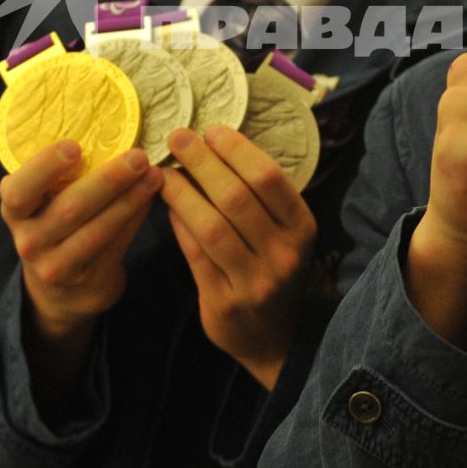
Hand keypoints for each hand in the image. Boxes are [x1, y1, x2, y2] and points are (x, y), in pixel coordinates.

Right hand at [3, 144, 160, 341]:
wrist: (60, 290)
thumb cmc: (55, 226)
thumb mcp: (43, 203)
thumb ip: (62, 177)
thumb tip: (110, 131)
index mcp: (15, 211)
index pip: (18, 190)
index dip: (44, 167)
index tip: (75, 147)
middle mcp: (29, 240)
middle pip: (69, 209)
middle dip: (108, 180)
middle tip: (138, 156)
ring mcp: (55, 265)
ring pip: (98, 231)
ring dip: (130, 200)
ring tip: (154, 175)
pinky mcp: (85, 279)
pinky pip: (115, 245)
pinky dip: (135, 219)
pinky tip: (151, 198)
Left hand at [161, 125, 317, 389]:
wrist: (275, 338)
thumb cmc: (274, 269)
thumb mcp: (283, 233)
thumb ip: (259, 198)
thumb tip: (212, 146)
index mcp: (302, 228)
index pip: (268, 178)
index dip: (236, 149)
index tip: (210, 129)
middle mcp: (284, 254)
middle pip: (236, 197)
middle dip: (203, 162)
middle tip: (178, 137)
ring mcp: (255, 282)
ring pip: (211, 226)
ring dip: (183, 193)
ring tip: (164, 171)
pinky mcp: (225, 302)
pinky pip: (196, 254)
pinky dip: (179, 225)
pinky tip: (166, 206)